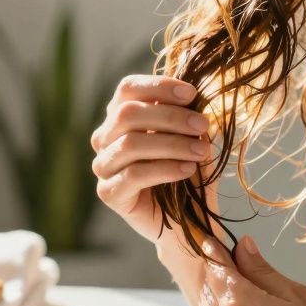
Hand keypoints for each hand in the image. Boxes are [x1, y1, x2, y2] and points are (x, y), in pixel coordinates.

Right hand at [90, 75, 217, 245]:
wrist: (189, 220)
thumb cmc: (188, 171)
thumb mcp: (192, 137)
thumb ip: (187, 116)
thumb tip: (195, 98)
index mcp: (120, 116)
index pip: (127, 88)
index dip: (158, 86)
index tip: (192, 94)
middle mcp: (105, 137)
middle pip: (127, 114)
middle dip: (169, 116)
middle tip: (202, 124)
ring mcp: (103, 165)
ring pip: (130, 144)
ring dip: (171, 144)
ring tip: (201, 150)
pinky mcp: (108, 193)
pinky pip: (133, 175)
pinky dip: (164, 169)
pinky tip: (187, 169)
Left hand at [197, 234, 305, 305]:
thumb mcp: (296, 294)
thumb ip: (260, 270)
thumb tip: (240, 244)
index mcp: (239, 304)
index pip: (214, 267)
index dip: (214, 251)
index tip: (213, 241)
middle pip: (209, 292)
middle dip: (219, 278)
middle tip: (236, 268)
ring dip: (221, 305)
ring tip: (250, 302)